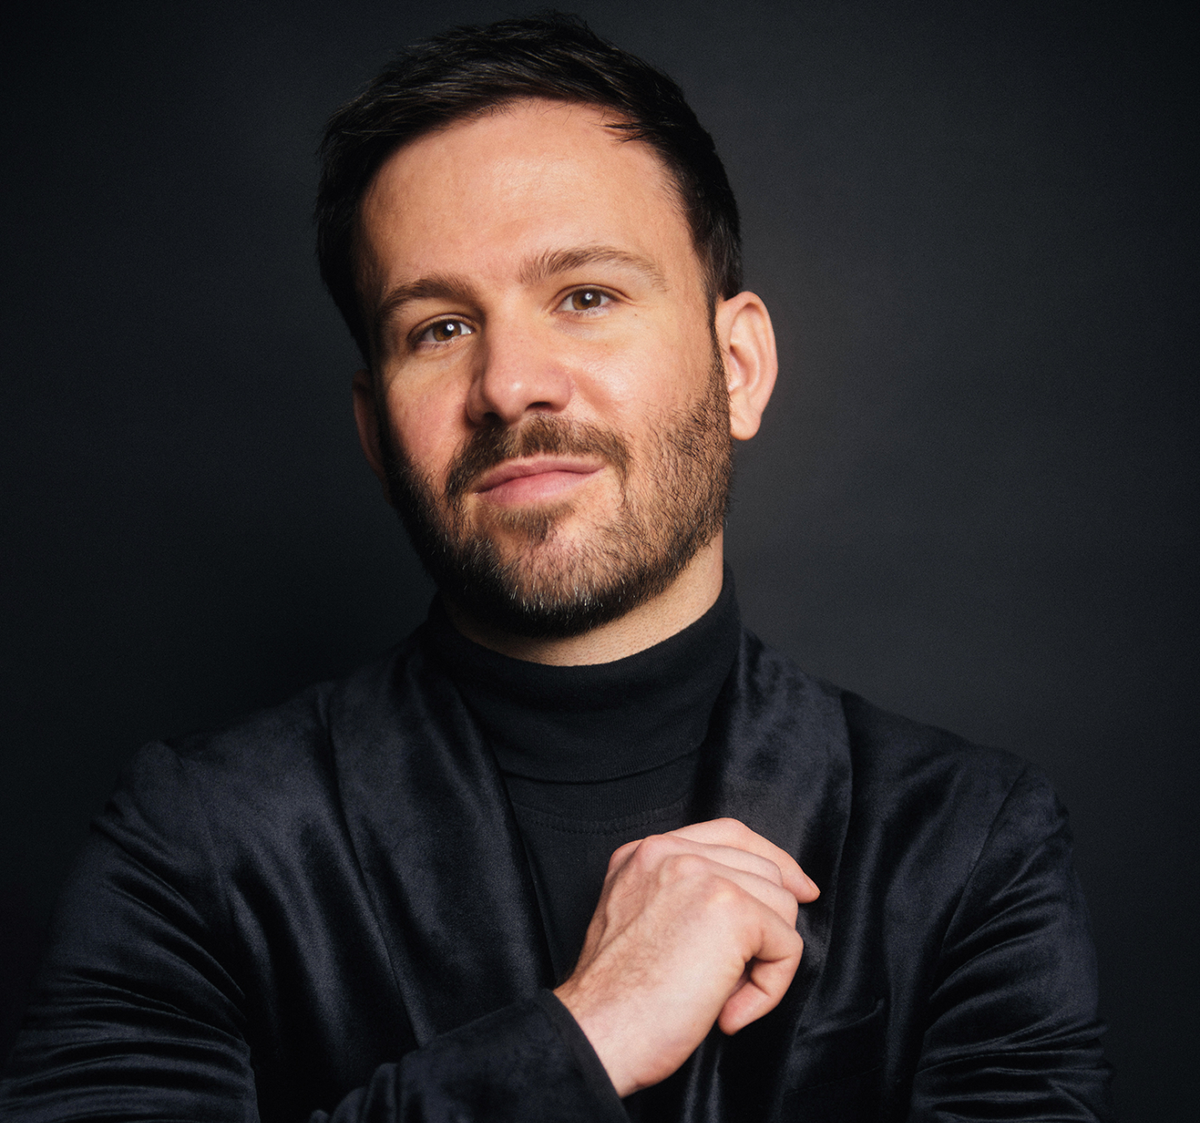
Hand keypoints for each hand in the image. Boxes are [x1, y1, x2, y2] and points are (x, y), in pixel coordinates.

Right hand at [553, 818, 818, 1096]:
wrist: (597, 1033)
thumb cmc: (616, 999)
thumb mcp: (636, 920)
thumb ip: (679, 894)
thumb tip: (754, 902)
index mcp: (645, 852)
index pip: (729, 834)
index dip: (773, 860)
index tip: (800, 891)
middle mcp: (671, 851)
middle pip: (764, 869)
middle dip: (770, 924)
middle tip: (737, 980)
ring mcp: (701, 875)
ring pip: (781, 907)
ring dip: (765, 963)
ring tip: (721, 997)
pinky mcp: (730, 908)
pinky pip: (786, 946)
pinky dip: (770, 989)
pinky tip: (727, 1012)